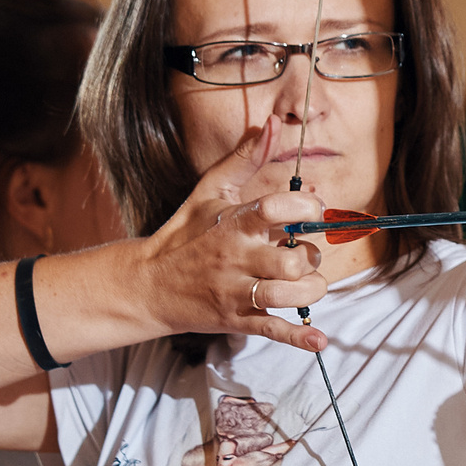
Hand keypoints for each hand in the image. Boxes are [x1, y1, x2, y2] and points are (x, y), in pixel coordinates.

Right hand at [132, 154, 333, 351]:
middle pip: (291, 260)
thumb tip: (268, 124)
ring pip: (288, 295)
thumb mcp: (209, 192)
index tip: (313, 208)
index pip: (276, 209)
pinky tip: (318, 341)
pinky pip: (272, 330)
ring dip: (309, 290)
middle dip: (309, 257)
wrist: (147, 285)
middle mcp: (236, 258)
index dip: (305, 206)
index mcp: (233, 224)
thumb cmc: (185, 235)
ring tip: (305, 283)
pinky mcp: (235, 320)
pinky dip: (298, 338)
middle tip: (302, 254)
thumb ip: (243, 159)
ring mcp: (235, 292)